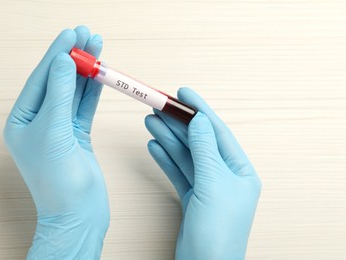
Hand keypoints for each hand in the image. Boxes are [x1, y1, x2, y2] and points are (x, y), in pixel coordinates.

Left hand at [3, 26, 108, 258]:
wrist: (79, 214)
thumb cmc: (58, 181)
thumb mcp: (54, 131)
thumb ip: (59, 93)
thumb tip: (63, 60)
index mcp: (22, 121)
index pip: (41, 79)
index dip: (57, 54)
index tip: (72, 33)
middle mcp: (39, 122)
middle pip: (58, 81)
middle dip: (74, 58)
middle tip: (89, 34)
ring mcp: (60, 128)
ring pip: (75, 92)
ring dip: (87, 71)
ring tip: (98, 47)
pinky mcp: (78, 135)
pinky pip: (86, 106)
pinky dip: (94, 90)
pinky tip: (102, 74)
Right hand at [145, 88, 260, 259]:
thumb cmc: (218, 231)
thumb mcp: (213, 184)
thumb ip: (205, 149)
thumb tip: (200, 119)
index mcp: (240, 171)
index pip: (218, 132)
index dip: (200, 110)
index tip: (184, 92)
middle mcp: (225, 177)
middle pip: (198, 142)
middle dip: (178, 124)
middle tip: (159, 106)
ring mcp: (208, 187)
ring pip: (185, 156)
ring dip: (168, 138)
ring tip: (150, 121)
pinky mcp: (192, 198)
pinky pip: (178, 172)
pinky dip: (165, 158)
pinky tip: (153, 146)